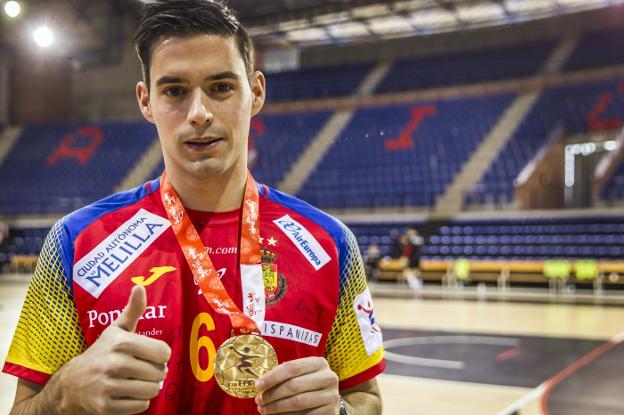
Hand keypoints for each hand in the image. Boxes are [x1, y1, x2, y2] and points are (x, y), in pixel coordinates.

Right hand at [58, 285, 170, 414]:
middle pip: (160, 373)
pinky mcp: (106, 406)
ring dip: (149, 387)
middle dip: (155, 373)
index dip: (161, 355)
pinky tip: (127, 393)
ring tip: (137, 381)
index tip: (151, 355)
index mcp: (121, 343)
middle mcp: (115, 364)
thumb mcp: (116, 329)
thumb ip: (133, 310)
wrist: (71, 383)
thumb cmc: (102, 352)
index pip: (164, 353)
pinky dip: (138, 402)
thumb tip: (140, 286)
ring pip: (152, 390)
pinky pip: (141, 406)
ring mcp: (109, 386)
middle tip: (143, 370)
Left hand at [254, 356, 339, 414]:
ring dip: (277, 407)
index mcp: (319, 363)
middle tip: (259, 401)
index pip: (292, 367)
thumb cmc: (307, 384)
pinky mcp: (332, 411)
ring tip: (265, 410)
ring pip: (298, 402)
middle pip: (294, 385)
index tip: (257, 386)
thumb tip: (260, 383)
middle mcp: (329, 377)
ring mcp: (332, 395)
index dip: (272, 377)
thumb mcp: (299, 375)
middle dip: (272, 394)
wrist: (326, 400)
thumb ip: (283, 374)